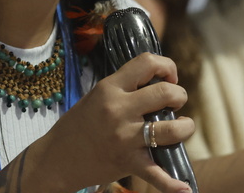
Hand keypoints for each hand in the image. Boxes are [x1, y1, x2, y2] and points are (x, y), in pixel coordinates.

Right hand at [38, 52, 194, 192]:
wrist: (57, 158)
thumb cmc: (79, 123)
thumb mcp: (97, 95)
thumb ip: (124, 87)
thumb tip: (157, 80)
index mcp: (111, 88)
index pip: (147, 62)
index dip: (167, 66)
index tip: (170, 77)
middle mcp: (119, 109)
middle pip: (166, 93)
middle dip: (180, 95)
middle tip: (176, 103)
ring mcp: (125, 137)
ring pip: (171, 129)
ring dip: (185, 127)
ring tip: (183, 127)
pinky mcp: (128, 162)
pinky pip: (156, 174)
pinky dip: (172, 184)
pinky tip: (185, 188)